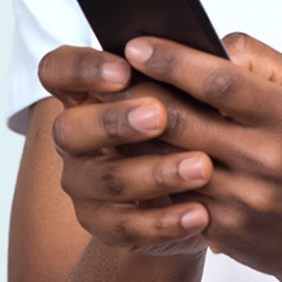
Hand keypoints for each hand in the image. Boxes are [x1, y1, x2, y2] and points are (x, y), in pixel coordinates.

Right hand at [39, 45, 213, 256]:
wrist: (193, 191)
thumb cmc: (190, 123)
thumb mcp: (194, 91)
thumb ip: (197, 69)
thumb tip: (222, 54)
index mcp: (89, 91)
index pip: (59, 70)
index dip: (82, 68)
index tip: (124, 69)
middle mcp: (76, 136)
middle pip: (70, 128)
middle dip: (114, 121)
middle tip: (160, 115)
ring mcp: (84, 182)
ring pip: (107, 179)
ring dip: (155, 172)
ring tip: (203, 166)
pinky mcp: (103, 223)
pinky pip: (125, 227)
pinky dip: (164, 222)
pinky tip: (199, 213)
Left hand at [121, 32, 281, 281]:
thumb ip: (260, 59)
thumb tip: (209, 42)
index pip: (219, 81)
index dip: (173, 61)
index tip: (137, 45)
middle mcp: (265, 156)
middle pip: (184, 120)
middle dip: (139, 93)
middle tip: (106, 74)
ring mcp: (243, 198)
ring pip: (169, 161)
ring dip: (133, 135)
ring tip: (108, 110)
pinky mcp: (224, 229)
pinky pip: (173, 196)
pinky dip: (147, 173)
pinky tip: (128, 154)